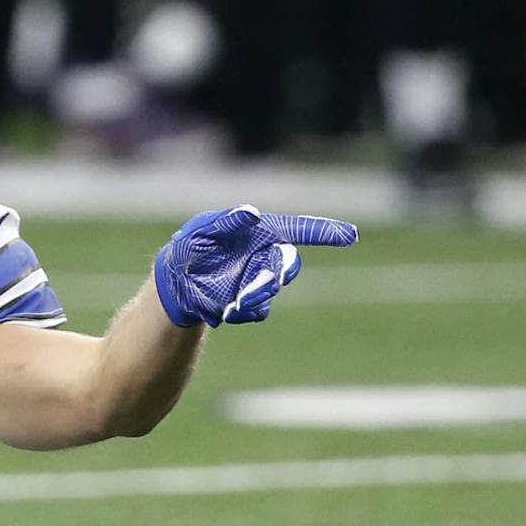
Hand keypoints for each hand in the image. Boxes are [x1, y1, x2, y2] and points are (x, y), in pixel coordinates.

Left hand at [154, 206, 357, 327]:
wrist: (175, 283)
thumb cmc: (188, 248)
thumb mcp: (200, 231)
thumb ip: (226, 222)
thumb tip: (252, 214)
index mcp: (260, 233)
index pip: (299, 230)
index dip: (325, 232)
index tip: (351, 236)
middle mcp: (265, 255)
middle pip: (290, 263)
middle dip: (282, 271)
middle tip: (270, 279)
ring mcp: (259, 280)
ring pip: (273, 288)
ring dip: (259, 293)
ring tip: (234, 299)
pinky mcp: (249, 303)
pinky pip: (259, 310)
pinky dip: (245, 310)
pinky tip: (224, 308)